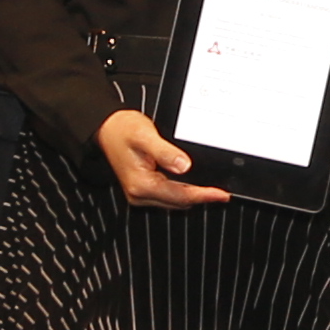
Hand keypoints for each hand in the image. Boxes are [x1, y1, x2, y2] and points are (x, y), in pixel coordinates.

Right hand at [95, 107, 228, 209]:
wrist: (107, 128)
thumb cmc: (122, 129)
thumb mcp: (145, 136)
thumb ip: (165, 152)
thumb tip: (184, 166)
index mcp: (141, 184)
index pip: (180, 195)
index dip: (203, 195)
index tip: (221, 195)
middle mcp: (139, 194)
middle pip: (178, 202)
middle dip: (201, 198)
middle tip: (222, 194)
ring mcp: (140, 193)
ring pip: (174, 201)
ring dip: (192, 196)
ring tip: (212, 190)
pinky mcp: (142, 189)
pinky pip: (168, 195)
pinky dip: (182, 191)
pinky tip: (193, 185)